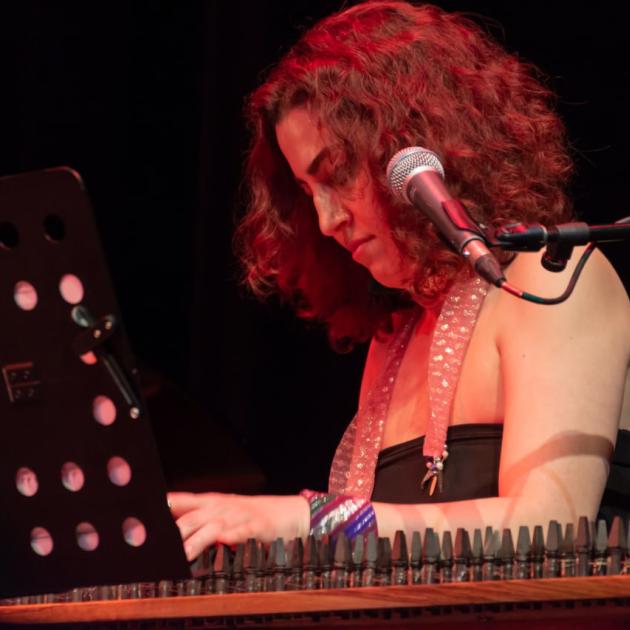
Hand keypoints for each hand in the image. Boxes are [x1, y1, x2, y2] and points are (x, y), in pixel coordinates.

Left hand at [168, 492, 309, 560]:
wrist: (285, 512)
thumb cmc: (248, 514)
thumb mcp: (219, 511)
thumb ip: (194, 516)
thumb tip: (165, 525)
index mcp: (209, 503)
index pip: (179, 502)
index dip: (161, 508)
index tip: (142, 519)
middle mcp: (221, 507)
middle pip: (192, 518)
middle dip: (175, 532)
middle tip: (158, 547)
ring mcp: (238, 516)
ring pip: (213, 526)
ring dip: (197, 539)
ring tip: (184, 554)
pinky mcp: (256, 526)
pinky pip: (242, 531)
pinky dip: (233, 536)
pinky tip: (224, 540)